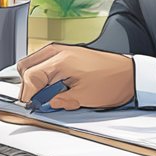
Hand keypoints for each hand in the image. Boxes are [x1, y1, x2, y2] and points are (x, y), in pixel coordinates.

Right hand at [15, 44, 133, 110]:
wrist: (130, 74)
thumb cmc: (112, 82)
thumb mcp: (82, 98)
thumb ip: (57, 101)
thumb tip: (42, 103)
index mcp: (61, 60)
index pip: (29, 76)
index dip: (28, 94)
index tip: (33, 105)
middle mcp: (58, 51)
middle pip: (25, 67)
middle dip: (28, 86)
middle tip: (39, 101)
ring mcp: (62, 50)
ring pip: (32, 63)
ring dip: (34, 79)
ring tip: (49, 94)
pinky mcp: (67, 53)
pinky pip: (44, 62)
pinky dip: (43, 74)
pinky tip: (55, 86)